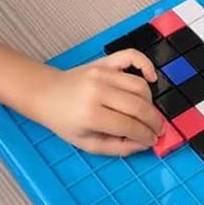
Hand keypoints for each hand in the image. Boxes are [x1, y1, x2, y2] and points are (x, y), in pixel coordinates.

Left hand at [33, 49, 163, 155]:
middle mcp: (98, 91)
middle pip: (139, 106)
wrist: (46, 94)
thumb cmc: (65, 120)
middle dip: (154, 121)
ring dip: (150, 102)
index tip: (153, 140)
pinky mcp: (104, 62)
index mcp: (90, 114)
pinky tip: (152, 78)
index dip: (146, 136)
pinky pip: (132, 56)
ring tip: (147, 113)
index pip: (130, 126)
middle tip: (158, 130)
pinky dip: (146, 65)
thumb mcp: (87, 144)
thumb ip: (118, 147)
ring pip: (140, 86)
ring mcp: (101, 73)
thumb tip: (144, 143)